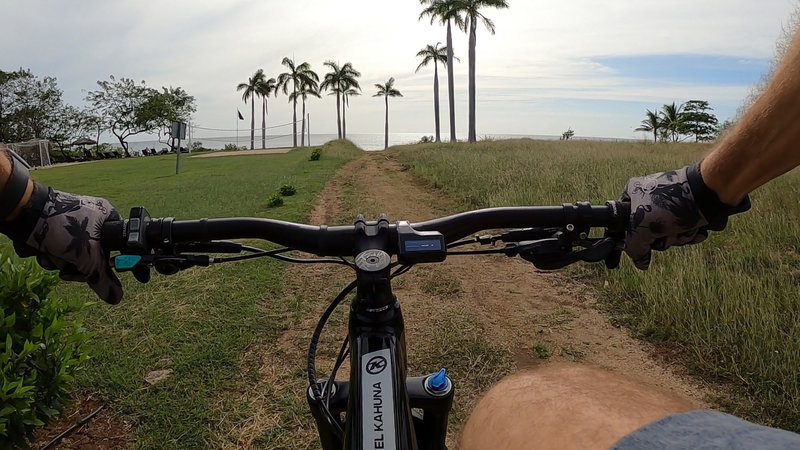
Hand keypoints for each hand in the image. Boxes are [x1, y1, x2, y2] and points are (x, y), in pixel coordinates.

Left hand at [14, 187, 122, 303]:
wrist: (21, 212)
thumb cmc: (61, 225)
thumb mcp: (86, 257)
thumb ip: (102, 280)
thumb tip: (117, 298)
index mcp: (108, 217)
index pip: (124, 245)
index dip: (125, 262)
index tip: (135, 277)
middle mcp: (92, 220)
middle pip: (94, 258)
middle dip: (79, 266)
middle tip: (73, 264)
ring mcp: (71, 226)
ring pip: (73, 259)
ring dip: (60, 263)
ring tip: (52, 253)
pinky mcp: (53, 232)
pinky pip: (57, 254)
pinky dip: (49, 256)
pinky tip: (41, 249)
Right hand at [619, 163, 748, 269]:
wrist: (712, 191)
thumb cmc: (673, 202)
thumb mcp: (643, 227)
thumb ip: (634, 248)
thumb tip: (640, 263)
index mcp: (633, 194)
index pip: (620, 222)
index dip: (627, 237)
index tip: (633, 246)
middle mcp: (650, 198)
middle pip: (647, 233)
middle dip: (661, 239)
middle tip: (665, 232)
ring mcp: (670, 205)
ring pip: (667, 235)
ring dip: (678, 238)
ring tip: (685, 227)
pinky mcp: (688, 211)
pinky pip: (684, 232)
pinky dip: (691, 234)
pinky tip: (697, 227)